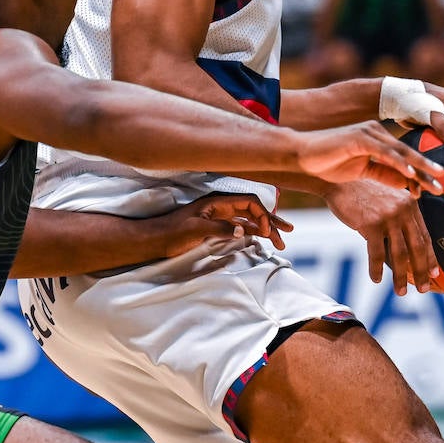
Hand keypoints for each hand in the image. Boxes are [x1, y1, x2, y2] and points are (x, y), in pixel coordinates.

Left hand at [157, 192, 292, 256]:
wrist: (155, 239)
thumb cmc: (172, 232)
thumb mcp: (196, 229)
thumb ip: (220, 228)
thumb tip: (243, 230)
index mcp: (218, 201)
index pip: (249, 202)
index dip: (263, 215)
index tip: (267, 232)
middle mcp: (222, 206)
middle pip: (254, 210)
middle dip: (272, 221)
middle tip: (288, 233)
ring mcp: (220, 216)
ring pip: (249, 219)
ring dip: (265, 229)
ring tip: (281, 240)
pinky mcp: (216, 226)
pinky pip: (241, 226)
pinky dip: (254, 233)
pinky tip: (262, 240)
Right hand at [296, 121, 443, 193]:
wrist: (302, 155)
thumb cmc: (328, 163)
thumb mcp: (362, 171)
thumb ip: (384, 174)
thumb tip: (407, 182)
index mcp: (379, 140)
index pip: (405, 159)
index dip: (421, 173)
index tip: (437, 188)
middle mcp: (377, 133)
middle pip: (408, 153)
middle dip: (427, 168)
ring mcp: (369, 133)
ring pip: (400, 151)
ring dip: (419, 165)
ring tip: (436, 177)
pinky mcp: (359, 137)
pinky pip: (383, 152)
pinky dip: (398, 162)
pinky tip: (410, 173)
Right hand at [325, 180, 437, 295]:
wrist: (338, 181)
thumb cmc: (361, 193)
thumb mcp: (387, 200)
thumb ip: (398, 218)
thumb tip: (406, 249)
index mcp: (410, 204)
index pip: (425, 236)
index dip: (430, 258)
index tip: (434, 274)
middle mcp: (403, 210)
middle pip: (417, 248)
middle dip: (422, 272)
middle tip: (424, 290)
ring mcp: (388, 217)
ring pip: (400, 255)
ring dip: (401, 277)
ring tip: (401, 292)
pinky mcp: (371, 224)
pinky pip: (377, 254)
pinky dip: (377, 269)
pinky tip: (377, 279)